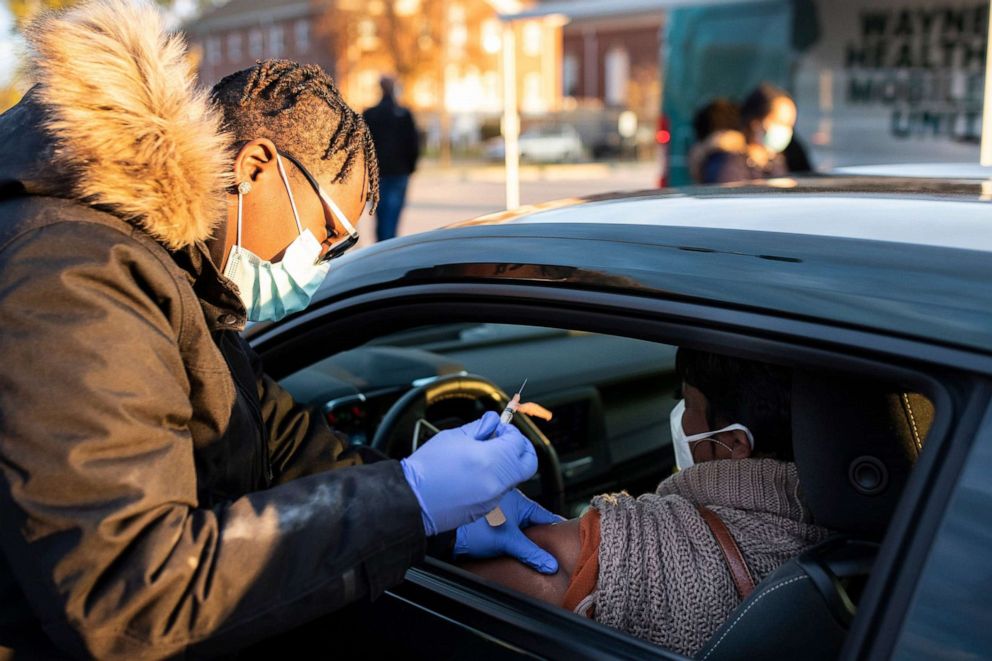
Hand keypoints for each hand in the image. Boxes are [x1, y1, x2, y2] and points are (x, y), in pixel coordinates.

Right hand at [401, 412, 536, 535]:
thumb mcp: (454, 436)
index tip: (499, 428)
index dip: (511, 431)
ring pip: (515, 477)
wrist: (412, 500)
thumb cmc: (428, 469)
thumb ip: (480, 427)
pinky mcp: (486, 509)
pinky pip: (501, 490)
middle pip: (529, 463)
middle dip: (521, 448)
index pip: (518, 442)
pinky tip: (477, 471)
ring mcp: (493, 498)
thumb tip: (493, 423)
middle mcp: (497, 482)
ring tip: (485, 455)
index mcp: (491, 460)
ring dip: (508, 463)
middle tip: (506, 440)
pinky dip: (497, 478)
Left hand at [454, 489, 563, 573]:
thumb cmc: (473, 528)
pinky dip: (516, 545)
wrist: (447, 535)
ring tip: (538, 557)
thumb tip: (550, 564)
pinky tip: (518, 555)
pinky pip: (510, 536)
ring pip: (522, 531)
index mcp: (520, 502)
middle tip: (555, 554)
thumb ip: (531, 553)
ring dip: (527, 543)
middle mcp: (511, 506)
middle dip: (543, 539)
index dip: (557, 529)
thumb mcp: (508, 541)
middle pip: (535, 525)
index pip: (547, 517)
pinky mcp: (491, 527)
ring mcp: (501, 516)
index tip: (570, 540)